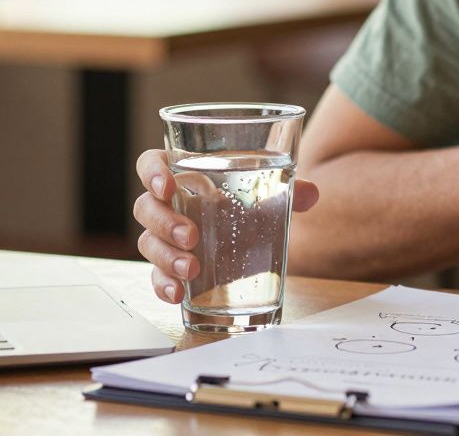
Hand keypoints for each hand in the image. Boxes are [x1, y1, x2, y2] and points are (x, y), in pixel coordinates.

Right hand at [133, 150, 319, 303]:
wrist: (254, 236)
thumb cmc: (250, 203)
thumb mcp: (270, 193)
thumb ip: (289, 190)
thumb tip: (311, 194)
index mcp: (185, 174)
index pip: (151, 164)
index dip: (152, 173)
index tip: (167, 186)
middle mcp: (169, 204)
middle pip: (147, 208)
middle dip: (165, 223)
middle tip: (191, 236)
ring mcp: (165, 237)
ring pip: (148, 243)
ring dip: (166, 257)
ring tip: (191, 270)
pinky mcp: (170, 267)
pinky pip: (155, 275)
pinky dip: (163, 285)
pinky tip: (177, 294)